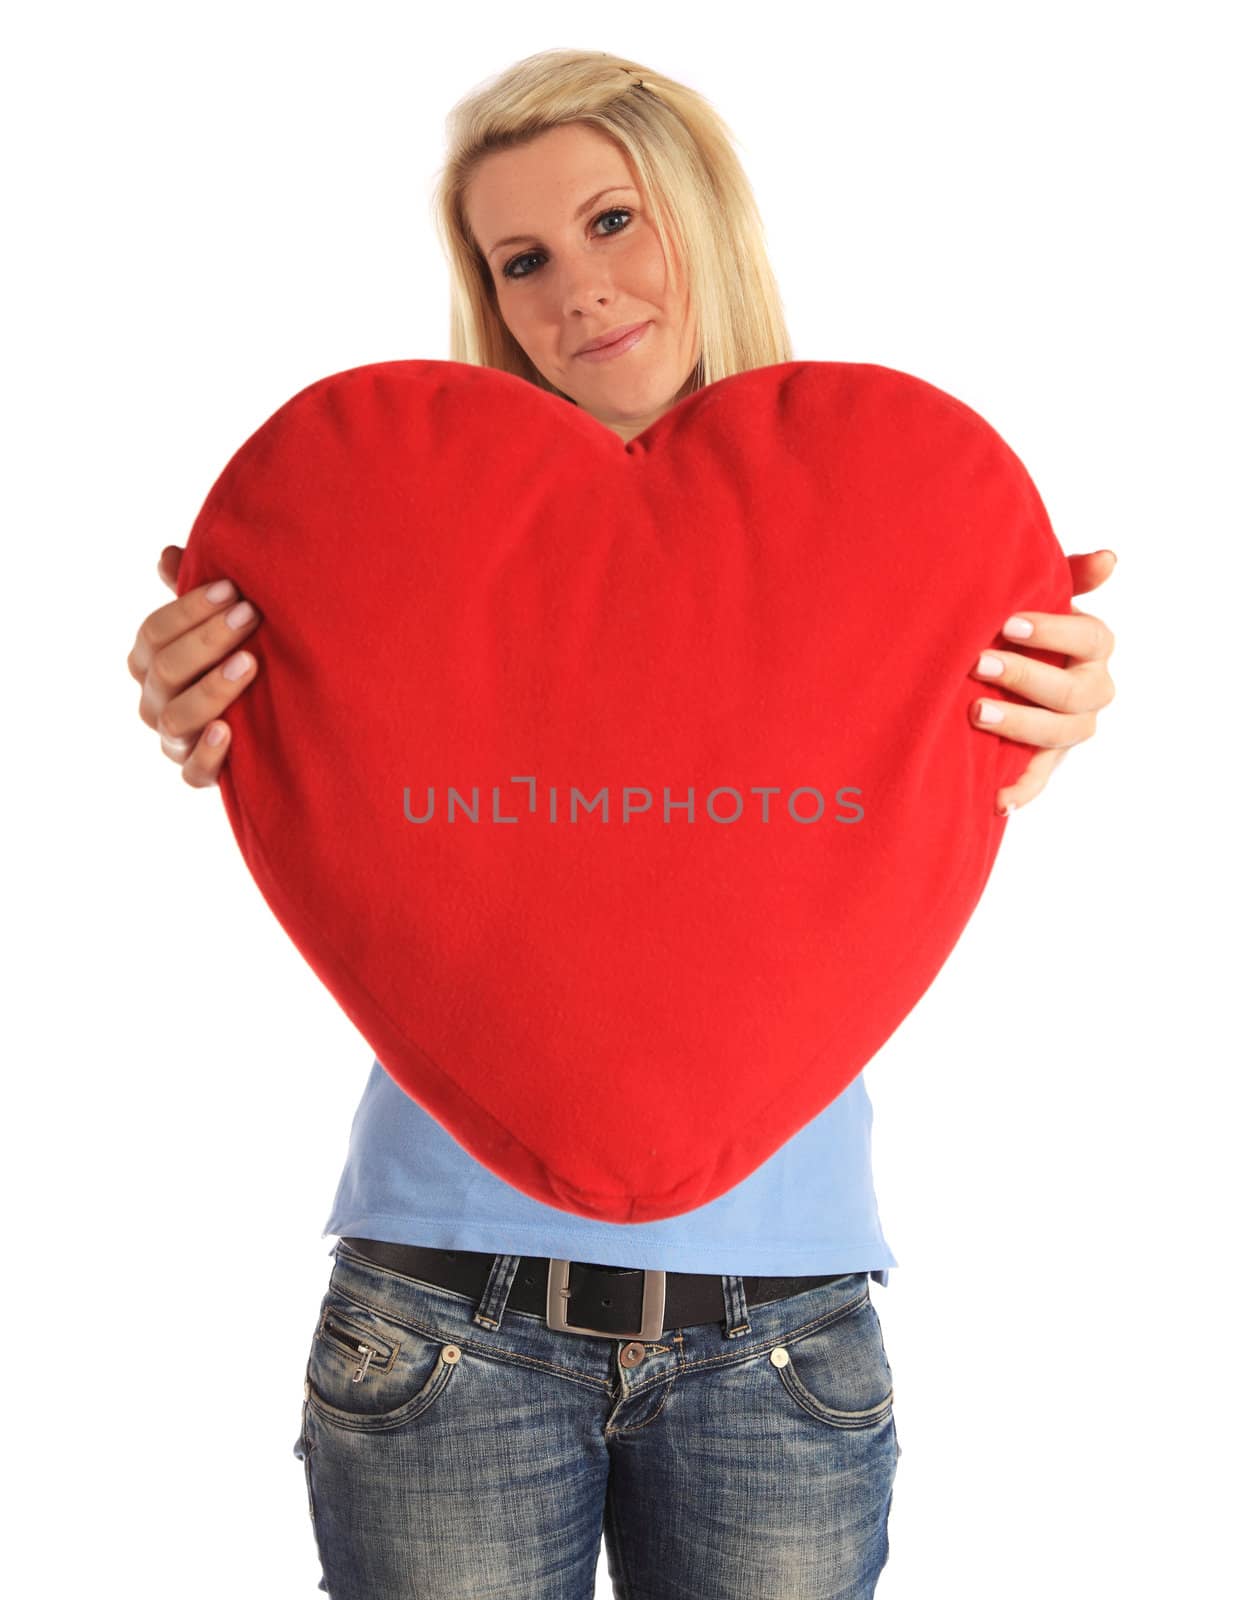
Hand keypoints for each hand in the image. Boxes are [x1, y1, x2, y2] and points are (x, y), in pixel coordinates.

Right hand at [127, 544, 261, 787]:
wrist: (280, 720)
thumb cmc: (242, 655)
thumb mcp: (223, 622)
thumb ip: (194, 591)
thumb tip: (166, 554)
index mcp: (151, 663)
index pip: (153, 633)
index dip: (189, 609)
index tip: (233, 589)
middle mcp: (155, 702)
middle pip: (164, 670)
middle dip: (207, 640)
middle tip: (250, 616)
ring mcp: (175, 740)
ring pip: (175, 718)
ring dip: (211, 689)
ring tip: (250, 663)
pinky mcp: (199, 774)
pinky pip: (192, 773)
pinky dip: (207, 755)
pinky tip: (229, 731)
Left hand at [970, 549, 1117, 814]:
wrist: (1001, 664)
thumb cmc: (1023, 624)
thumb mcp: (1045, 596)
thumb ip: (1071, 576)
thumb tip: (1110, 559)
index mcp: (1095, 646)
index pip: (1090, 638)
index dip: (1053, 632)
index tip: (1009, 623)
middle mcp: (1093, 689)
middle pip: (1073, 691)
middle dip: (1026, 677)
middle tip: (979, 664)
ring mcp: (1072, 727)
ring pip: (1060, 734)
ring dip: (1020, 725)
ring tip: (975, 713)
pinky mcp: (1048, 758)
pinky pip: (1039, 778)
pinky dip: (1021, 791)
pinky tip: (997, 800)